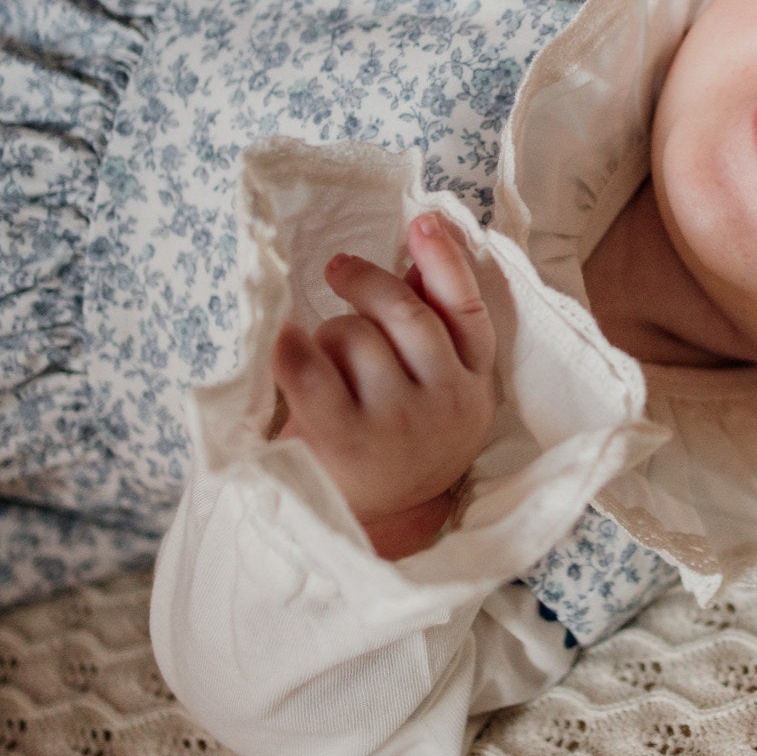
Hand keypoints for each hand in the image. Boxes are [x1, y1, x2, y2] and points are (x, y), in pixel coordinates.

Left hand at [265, 213, 496, 556]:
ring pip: (356, 336)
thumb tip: (421, 256)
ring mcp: (400, 425)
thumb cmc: (393, 442)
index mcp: (475, 385)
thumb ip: (432, 329)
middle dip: (365, 281)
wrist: (363, 536)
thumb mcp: (432, 392)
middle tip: (335, 267)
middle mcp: (447, 404)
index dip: (445, 259)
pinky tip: (282, 340)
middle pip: (406, 314)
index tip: (420, 219)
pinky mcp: (348, 443)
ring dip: (330, 332)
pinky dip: (290, 348)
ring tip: (323, 357)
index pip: (467, 309)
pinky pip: (310, 369)